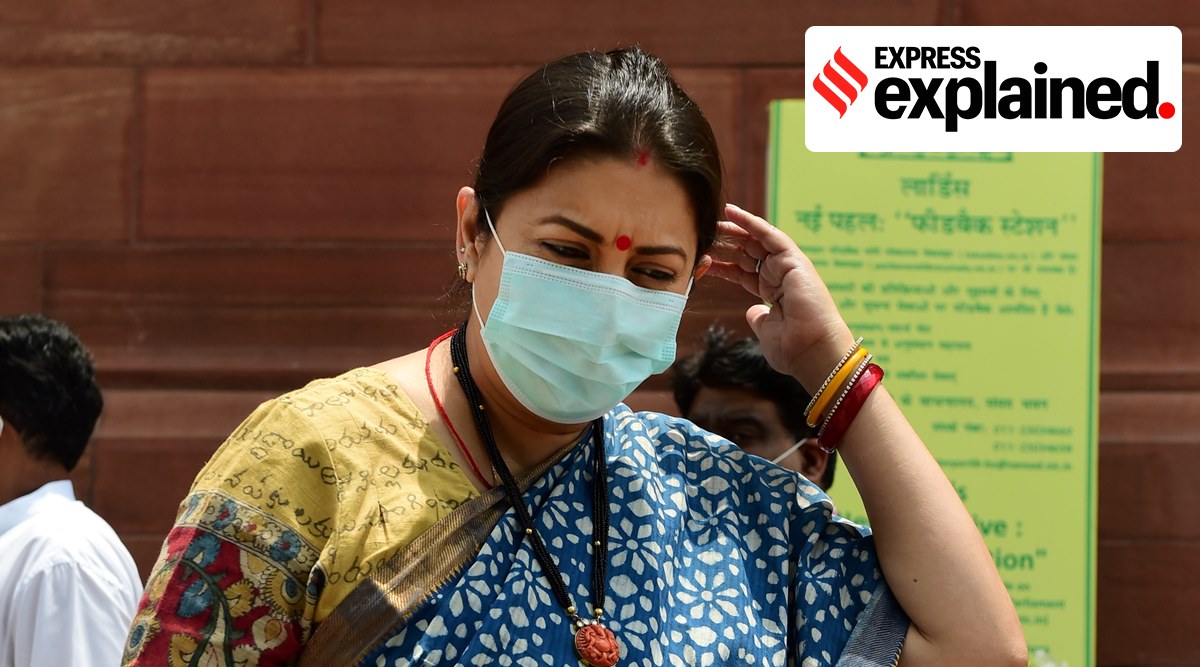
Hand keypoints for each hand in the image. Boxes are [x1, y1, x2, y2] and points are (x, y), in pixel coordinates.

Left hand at [705, 203, 854, 390]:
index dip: (723, 265)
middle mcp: (781, 276)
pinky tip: (732, 212)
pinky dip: (751, 222)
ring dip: (733, 231)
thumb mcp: (766, 329)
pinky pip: (770, 234)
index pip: (743, 272)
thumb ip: (759, 318)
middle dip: (725, 244)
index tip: (705, 258)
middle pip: (747, 253)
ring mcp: (787, 267)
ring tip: (712, 223)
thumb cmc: (792, 347)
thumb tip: (753, 312)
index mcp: (773, 292)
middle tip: (702, 235)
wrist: (811, 350)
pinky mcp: (793, 260)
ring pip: (756, 241)